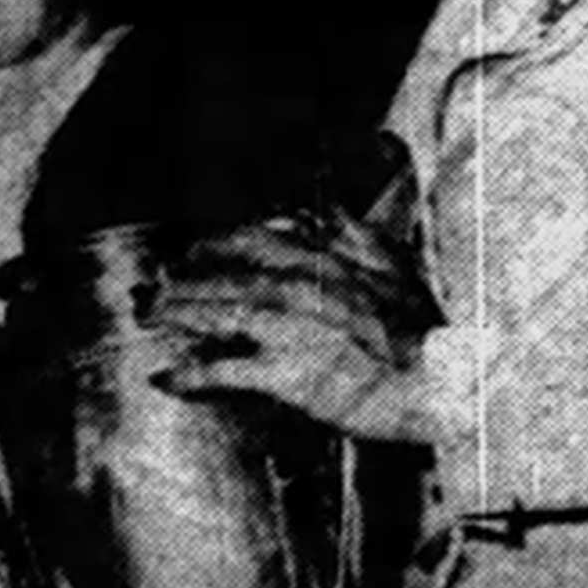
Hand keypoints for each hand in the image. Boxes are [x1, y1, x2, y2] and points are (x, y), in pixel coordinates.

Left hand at [147, 215, 438, 446]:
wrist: (441, 378)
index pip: (256, 241)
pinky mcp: (284, 373)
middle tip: (154, 287)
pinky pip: (224, 370)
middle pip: (224, 276)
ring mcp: (287, 329)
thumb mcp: (395, 265)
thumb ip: (357, 235)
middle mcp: (297, 287)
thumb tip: (328, 209)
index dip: (218, 244)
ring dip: (175, 314)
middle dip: (183, 279)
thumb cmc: (424, 330)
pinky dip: (190, 374)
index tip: (195, 249)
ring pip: (216, 314)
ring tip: (146, 317)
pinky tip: (165, 378)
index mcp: (322, 260)